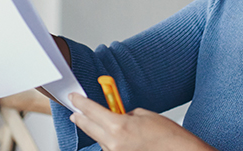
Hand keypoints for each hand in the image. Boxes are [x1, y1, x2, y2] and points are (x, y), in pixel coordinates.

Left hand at [68, 93, 214, 150]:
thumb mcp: (144, 115)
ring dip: (99, 131)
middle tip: (75, 112)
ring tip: (109, 124)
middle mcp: (113, 143)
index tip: (74, 97)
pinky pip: (109, 148)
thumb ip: (124, 113)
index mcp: (118, 126)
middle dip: (80, 117)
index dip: (80, 102)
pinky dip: (110, 141)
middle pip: (87, 127)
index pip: (90, 110)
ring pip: (98, 139)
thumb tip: (115, 114)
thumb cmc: (168, 135)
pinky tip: (120, 137)